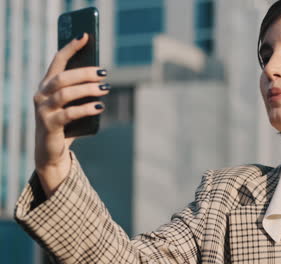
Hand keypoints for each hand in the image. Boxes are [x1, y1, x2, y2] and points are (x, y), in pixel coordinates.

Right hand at [33, 33, 109, 196]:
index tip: (85, 36)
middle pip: (62, 77)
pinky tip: (100, 107)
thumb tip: (101, 76)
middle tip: (104, 72)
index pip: (57, 61)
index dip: (71, 47)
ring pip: (65, 94)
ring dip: (88, 89)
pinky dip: (86, 108)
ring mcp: (43, 110)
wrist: (51, 152)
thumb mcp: (72, 104)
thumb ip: (80, 90)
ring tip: (105, 89)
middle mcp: (41, 95)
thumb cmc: (66, 124)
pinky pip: (69, 113)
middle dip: (84, 72)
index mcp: (46, 85)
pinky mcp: (49, 125)